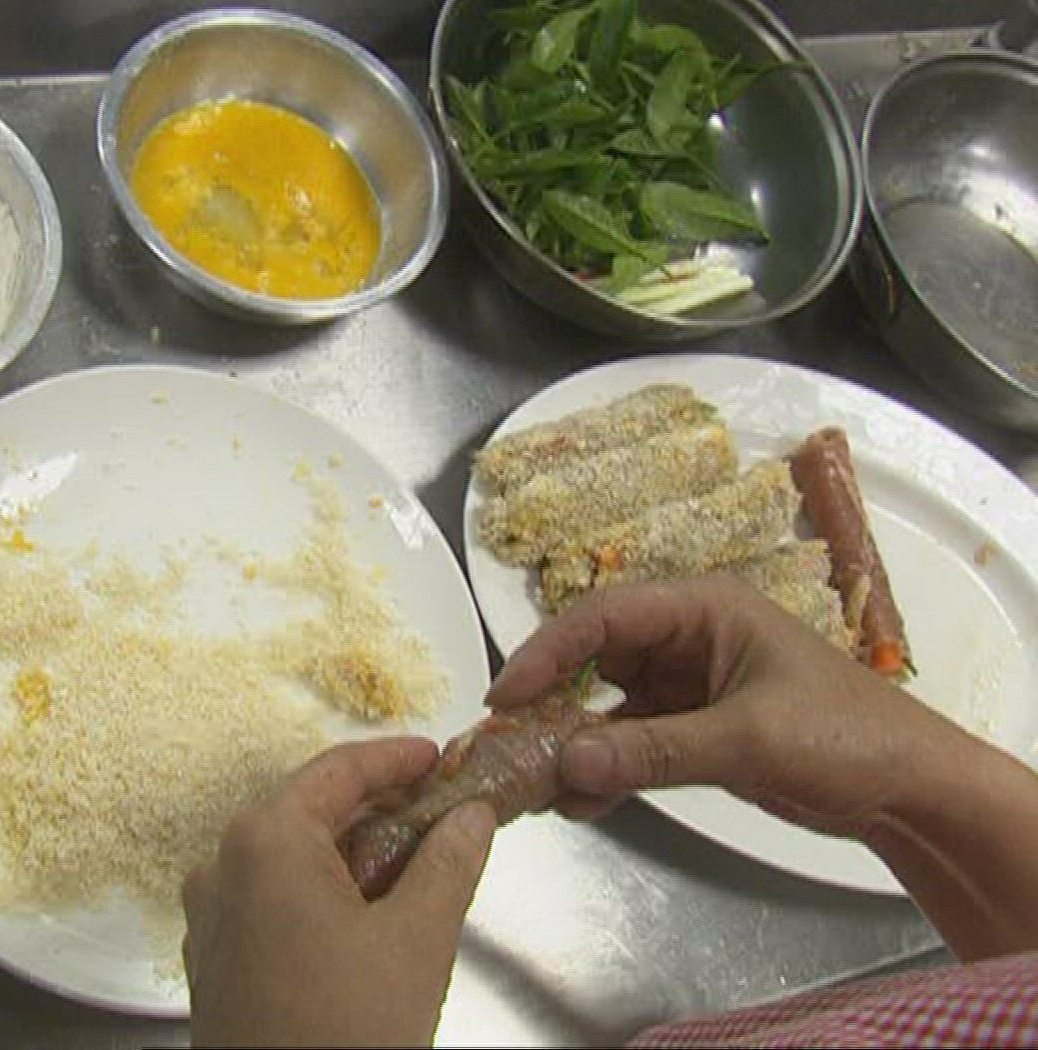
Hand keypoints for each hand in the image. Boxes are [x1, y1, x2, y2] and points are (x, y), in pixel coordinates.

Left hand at [182, 738, 496, 1047]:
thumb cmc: (345, 1034)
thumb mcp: (417, 939)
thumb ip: (448, 862)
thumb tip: (469, 816)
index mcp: (266, 840)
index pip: (338, 770)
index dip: (395, 758)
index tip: (438, 756)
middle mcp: (223, 866)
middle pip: (309, 808)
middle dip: (378, 807)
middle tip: (439, 811)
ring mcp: (211, 915)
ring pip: (290, 856)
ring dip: (351, 852)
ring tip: (413, 864)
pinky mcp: (215, 960)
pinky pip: (270, 899)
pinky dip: (320, 891)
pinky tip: (366, 915)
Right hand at [486, 575, 973, 840]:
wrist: (909, 790)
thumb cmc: (847, 736)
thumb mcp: (749, 739)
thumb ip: (655, 750)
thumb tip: (566, 761)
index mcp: (702, 610)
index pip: (604, 617)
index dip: (547, 651)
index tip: (505, 695)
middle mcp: (685, 639)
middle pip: (593, 658)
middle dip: (549, 701)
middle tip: (506, 743)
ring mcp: (685, 686)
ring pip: (604, 706)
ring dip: (571, 743)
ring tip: (536, 786)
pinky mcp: (690, 730)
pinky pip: (627, 744)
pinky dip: (602, 770)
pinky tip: (580, 804)